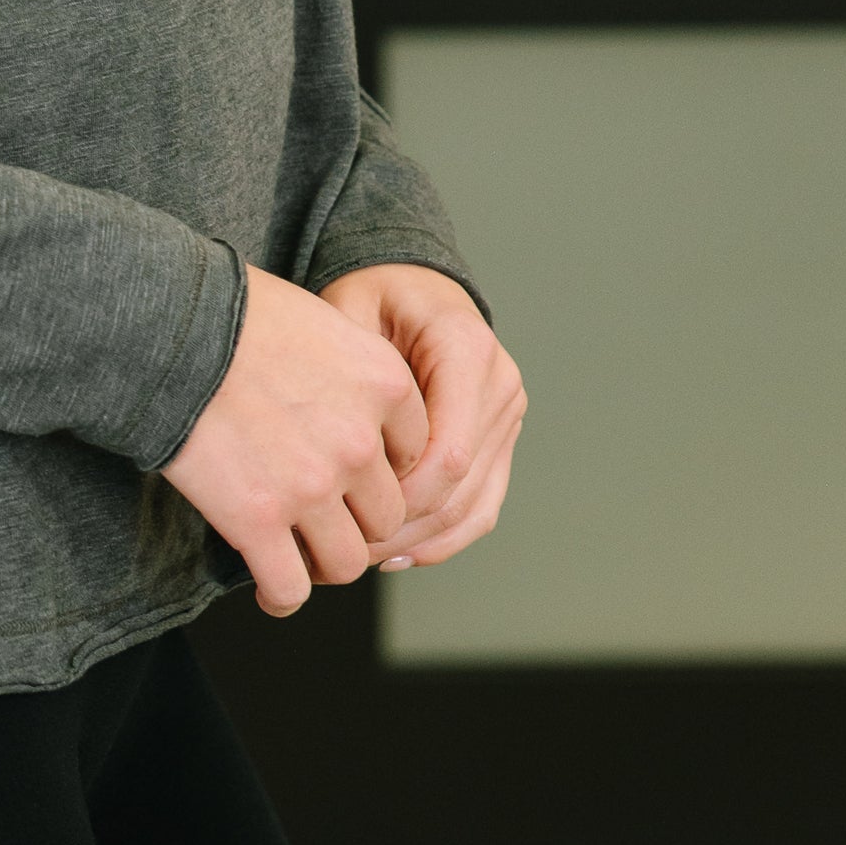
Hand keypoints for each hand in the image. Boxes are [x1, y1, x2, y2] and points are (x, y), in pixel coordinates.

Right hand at [160, 263, 431, 614]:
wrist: (167, 327)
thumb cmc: (232, 313)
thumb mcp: (320, 322)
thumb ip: (351, 374)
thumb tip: (346, 407)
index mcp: (385, 385)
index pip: (416, 456)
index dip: (382, 472)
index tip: (354, 478)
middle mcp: (360, 441)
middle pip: (387, 515)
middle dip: (357, 523)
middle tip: (325, 523)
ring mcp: (312, 486)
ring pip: (348, 561)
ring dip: (326, 564)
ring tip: (301, 559)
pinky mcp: (258, 521)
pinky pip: (290, 587)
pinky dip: (282, 595)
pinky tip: (270, 589)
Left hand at [316, 265, 525, 573]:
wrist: (414, 286)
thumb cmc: (374, 296)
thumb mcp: (349, 311)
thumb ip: (348, 371)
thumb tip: (338, 448)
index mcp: (468, 350)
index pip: (447, 453)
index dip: (400, 495)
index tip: (346, 512)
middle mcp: (500, 386)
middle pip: (459, 487)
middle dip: (401, 528)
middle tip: (342, 548)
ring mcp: (507, 418)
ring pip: (472, 507)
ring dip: (417, 541)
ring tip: (360, 557)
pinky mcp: (500, 441)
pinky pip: (480, 506)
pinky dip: (441, 538)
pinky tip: (396, 554)